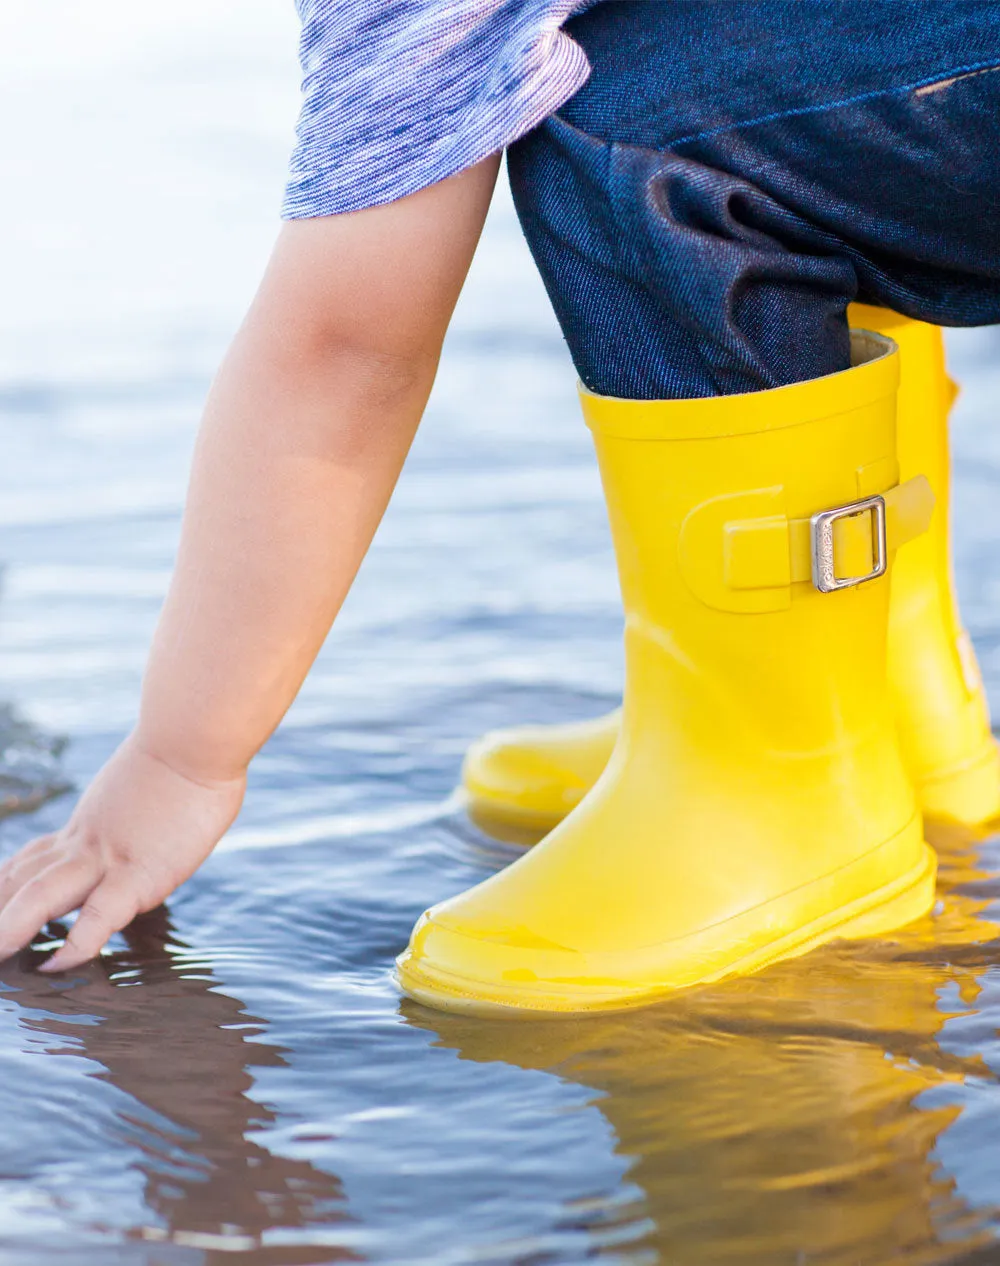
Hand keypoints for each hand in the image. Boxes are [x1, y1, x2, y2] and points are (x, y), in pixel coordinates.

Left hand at [0, 735, 244, 971]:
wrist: (194, 738)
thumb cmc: (188, 749)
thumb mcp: (150, 781)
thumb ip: (141, 807)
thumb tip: (161, 808)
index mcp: (88, 825)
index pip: (33, 860)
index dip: (6, 886)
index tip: (0, 901)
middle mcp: (86, 842)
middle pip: (22, 879)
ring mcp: (108, 859)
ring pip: (40, 895)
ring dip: (11, 927)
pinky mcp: (138, 875)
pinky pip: (97, 917)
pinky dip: (74, 944)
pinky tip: (56, 965)